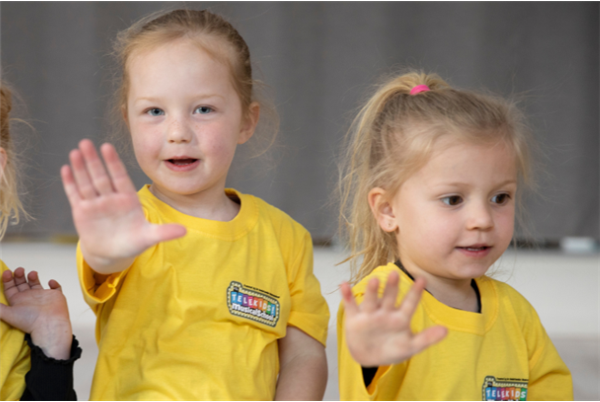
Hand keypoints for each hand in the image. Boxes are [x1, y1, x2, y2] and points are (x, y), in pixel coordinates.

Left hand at [0, 268, 71, 359]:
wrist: (48, 324)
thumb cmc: (29, 320)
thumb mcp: (8, 313)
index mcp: (18, 301)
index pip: (10, 289)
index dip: (7, 280)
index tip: (7, 272)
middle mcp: (30, 298)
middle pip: (22, 284)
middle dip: (19, 275)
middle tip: (19, 269)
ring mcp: (43, 297)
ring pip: (37, 284)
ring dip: (33, 277)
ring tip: (32, 273)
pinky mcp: (56, 296)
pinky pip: (56, 288)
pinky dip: (54, 284)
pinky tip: (50, 282)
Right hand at [61, 139, 185, 273]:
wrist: (113, 253)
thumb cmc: (133, 242)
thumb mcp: (149, 237)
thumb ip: (164, 232)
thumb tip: (185, 231)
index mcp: (128, 199)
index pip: (119, 177)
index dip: (113, 163)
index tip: (107, 146)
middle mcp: (111, 198)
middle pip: (101, 176)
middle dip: (94, 160)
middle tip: (87, 142)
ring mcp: (96, 204)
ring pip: (87, 182)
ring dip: (81, 167)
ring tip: (76, 151)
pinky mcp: (82, 212)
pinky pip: (76, 195)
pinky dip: (70, 183)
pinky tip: (66, 168)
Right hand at [340, 271, 446, 366]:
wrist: (369, 358)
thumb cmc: (392, 350)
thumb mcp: (410, 347)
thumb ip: (426, 339)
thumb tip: (446, 330)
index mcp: (400, 318)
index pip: (409, 303)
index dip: (415, 292)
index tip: (422, 279)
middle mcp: (385, 312)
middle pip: (389, 298)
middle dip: (391, 287)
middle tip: (395, 274)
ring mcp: (370, 314)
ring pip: (371, 300)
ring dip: (372, 291)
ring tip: (373, 280)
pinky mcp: (355, 319)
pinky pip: (350, 306)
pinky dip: (347, 295)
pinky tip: (344, 284)